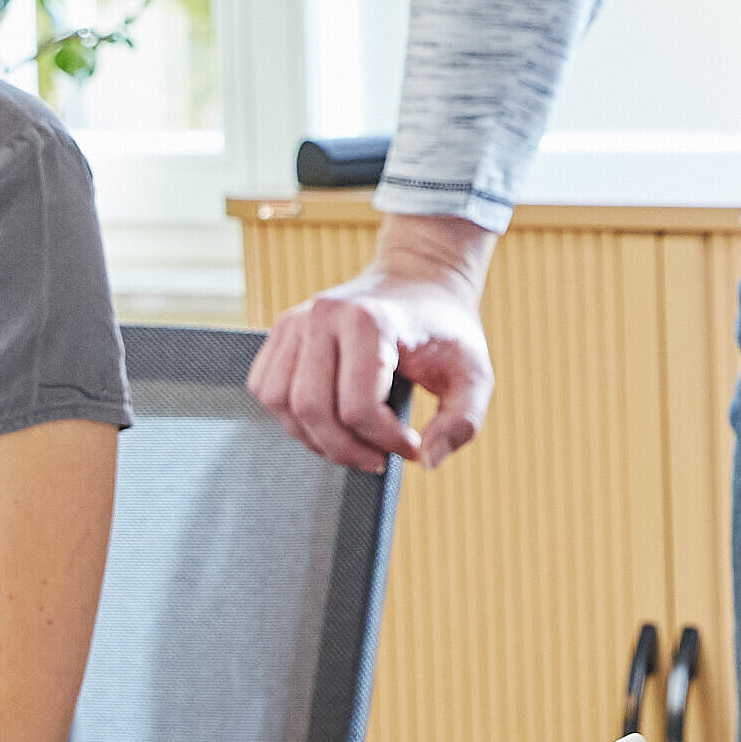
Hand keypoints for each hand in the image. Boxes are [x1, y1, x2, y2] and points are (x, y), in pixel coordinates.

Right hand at [249, 216, 499, 469]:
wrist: (420, 281)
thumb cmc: (446, 330)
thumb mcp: (475, 375)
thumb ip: (462, 422)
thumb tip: (427, 460)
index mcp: (371, 321)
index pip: (359, 407)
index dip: (385, 442)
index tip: (411, 447)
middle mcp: (324, 315)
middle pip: (313, 409)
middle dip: (346, 448)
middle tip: (377, 458)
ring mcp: (297, 320)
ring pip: (281, 402)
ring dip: (313, 437)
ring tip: (352, 443)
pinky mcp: (283, 331)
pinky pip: (266, 387)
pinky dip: (290, 417)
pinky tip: (328, 422)